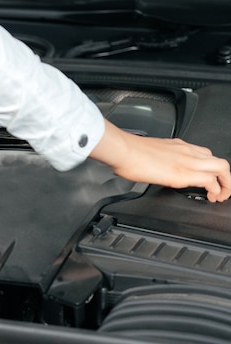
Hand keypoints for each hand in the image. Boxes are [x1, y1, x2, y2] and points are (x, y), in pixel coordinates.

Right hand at [90, 120, 230, 201]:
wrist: (123, 150)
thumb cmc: (129, 152)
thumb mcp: (150, 153)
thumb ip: (159, 159)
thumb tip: (156, 169)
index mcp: (178, 146)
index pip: (205, 155)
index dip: (212, 170)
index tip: (209, 181)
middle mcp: (187, 151)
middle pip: (220, 162)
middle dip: (226, 179)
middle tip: (220, 191)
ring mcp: (187, 160)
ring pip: (221, 168)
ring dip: (225, 184)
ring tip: (218, 196)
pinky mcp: (183, 173)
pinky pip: (209, 180)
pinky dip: (215, 190)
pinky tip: (210, 197)